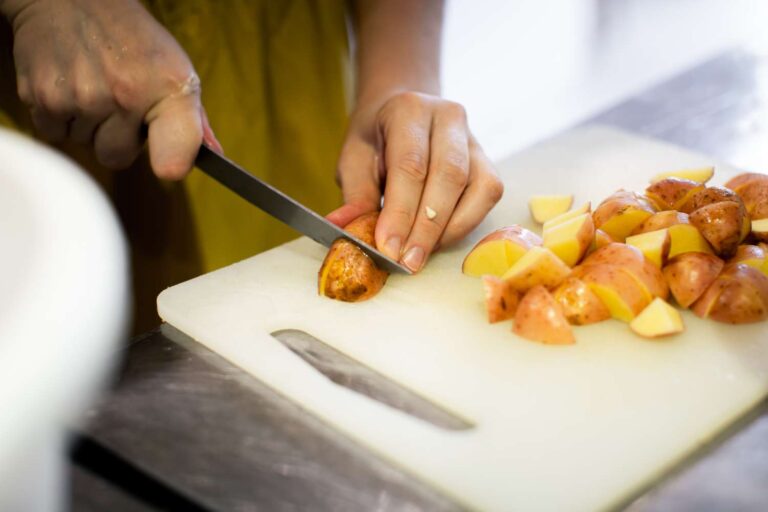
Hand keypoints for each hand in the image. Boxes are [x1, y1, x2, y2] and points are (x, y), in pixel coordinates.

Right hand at [4, 0, 221, 178]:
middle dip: (116, 139)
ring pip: (84, 145)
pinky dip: (60, 117)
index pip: (174, 155)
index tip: (168, 167)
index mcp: (168, 90)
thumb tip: (213, 156)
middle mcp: (124, 96)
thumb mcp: (176, 69)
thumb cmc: (134, 41)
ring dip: (88, 125)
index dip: (171, 165)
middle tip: (118, 104)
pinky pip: (53, 133)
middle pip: (116, 158)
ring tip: (94, 88)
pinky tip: (70, 87)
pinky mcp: (41, 96)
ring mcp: (80, 98)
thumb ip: (194, 119)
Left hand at [328, 92, 502, 271]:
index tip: (388, 248)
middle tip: (407, 262)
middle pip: (449, 176)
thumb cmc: (376, 138)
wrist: (401, 111)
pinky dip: (466, 223)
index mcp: (408, 110)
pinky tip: (440, 239)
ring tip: (421, 254)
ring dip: (450, 229)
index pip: (410, 165)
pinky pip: (488, 195)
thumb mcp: (354, 158)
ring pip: (478, 188)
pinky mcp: (487, 160)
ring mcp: (473, 138)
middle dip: (427, 227)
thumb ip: (356, 194)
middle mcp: (448, 117)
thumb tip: (345, 229)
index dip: (401, 212)